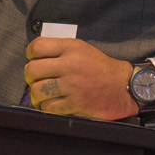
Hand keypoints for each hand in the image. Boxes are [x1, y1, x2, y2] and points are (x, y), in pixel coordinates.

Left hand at [23, 37, 138, 119]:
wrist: (123, 87)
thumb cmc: (100, 68)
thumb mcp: (82, 49)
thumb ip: (60, 50)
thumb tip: (34, 58)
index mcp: (72, 48)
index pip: (37, 47)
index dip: (30, 55)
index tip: (33, 60)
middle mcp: (71, 65)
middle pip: (32, 70)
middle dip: (30, 77)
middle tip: (36, 80)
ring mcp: (73, 86)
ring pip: (37, 90)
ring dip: (36, 95)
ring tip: (42, 95)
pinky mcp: (75, 104)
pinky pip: (49, 107)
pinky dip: (47, 107)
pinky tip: (52, 104)